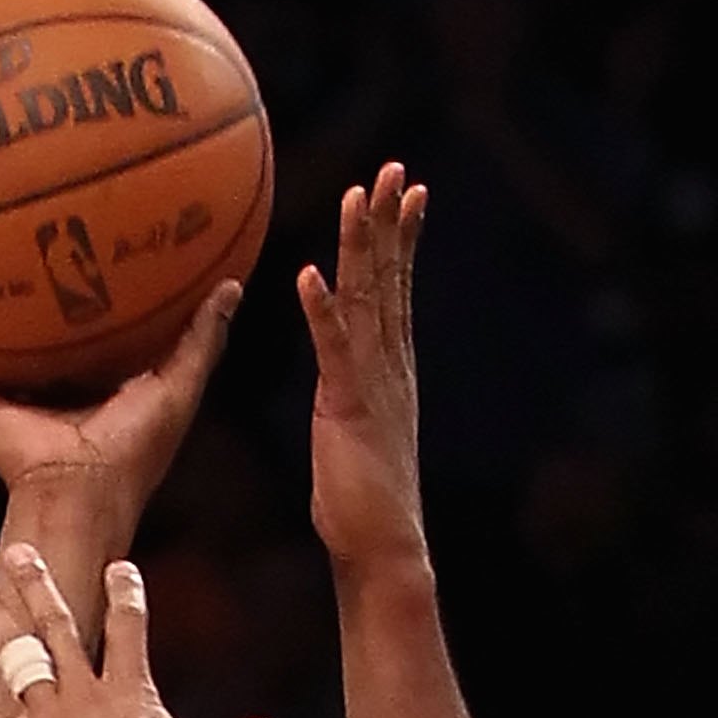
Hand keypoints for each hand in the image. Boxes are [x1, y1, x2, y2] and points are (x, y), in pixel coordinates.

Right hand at [0, 281, 241, 517]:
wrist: (83, 494)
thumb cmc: (135, 449)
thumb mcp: (177, 385)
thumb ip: (202, 338)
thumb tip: (233, 284)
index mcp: (92, 381)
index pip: (83, 324)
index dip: (78, 284)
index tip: (74, 232)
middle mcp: (45, 388)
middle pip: (23, 333)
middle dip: (9, 291)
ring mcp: (6, 402)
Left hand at [302, 164, 430, 572]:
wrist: (384, 548)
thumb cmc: (363, 505)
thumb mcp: (355, 437)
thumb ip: (349, 403)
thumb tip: (343, 395)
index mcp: (389, 371)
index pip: (397, 292)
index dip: (401, 240)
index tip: (407, 193)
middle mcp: (389, 368)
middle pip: (391, 280)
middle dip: (392, 221)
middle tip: (396, 169)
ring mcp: (370, 384)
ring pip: (368, 300)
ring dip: (362, 246)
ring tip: (359, 195)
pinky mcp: (348, 407)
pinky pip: (334, 349)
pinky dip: (323, 310)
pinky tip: (310, 274)